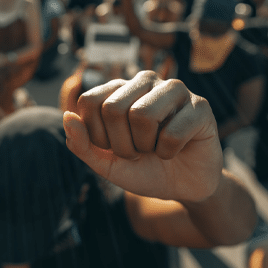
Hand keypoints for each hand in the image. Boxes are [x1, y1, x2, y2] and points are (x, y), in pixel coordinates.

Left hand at [64, 71, 222, 201]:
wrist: (183, 186)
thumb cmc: (144, 168)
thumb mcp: (106, 163)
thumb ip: (82, 144)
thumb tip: (67, 116)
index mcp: (118, 89)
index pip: (89, 102)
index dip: (97, 135)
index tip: (113, 148)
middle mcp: (145, 81)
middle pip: (113, 108)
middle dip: (122, 145)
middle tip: (138, 152)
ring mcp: (174, 90)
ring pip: (142, 115)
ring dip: (146, 146)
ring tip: (156, 148)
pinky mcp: (200, 106)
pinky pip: (172, 133)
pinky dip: (169, 152)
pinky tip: (177, 149)